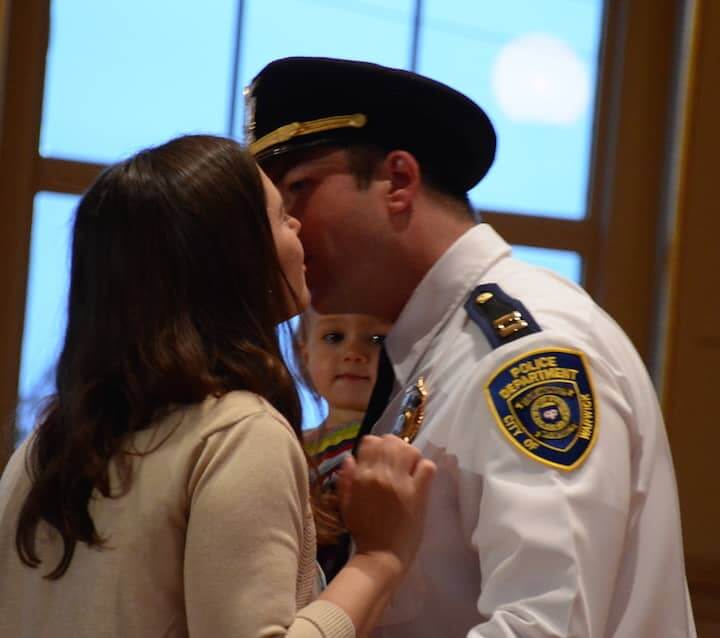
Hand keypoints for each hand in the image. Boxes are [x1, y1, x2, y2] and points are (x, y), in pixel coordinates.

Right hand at [337, 435, 435, 572]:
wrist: (382, 555)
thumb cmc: (362, 530)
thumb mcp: (346, 504)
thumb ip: (345, 479)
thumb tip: (350, 458)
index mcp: (363, 476)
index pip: (371, 442)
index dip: (375, 445)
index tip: (377, 456)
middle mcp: (382, 475)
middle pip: (391, 442)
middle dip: (392, 446)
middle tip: (394, 459)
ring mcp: (403, 483)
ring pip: (410, 450)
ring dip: (409, 454)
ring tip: (407, 465)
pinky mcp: (419, 494)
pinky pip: (427, 467)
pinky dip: (424, 467)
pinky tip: (419, 476)